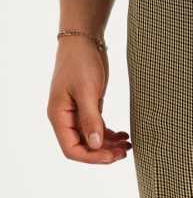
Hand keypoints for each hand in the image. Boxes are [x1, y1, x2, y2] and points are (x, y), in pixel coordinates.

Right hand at [47, 36, 131, 163]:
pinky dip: (109, 133)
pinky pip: (97, 127)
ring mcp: (76, 112)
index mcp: (59, 116)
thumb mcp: (87, 90)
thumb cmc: (81, 62)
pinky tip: (123, 134)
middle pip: (83, 146)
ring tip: (128, 145)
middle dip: (104, 153)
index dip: (92, 157)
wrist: (84, 40)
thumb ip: (90, 119)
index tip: (113, 156)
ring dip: (109, 145)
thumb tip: (95, 145)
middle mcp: (65, 117)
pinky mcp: (88, 105)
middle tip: (125, 152)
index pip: (72, 149)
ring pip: (92, 138)